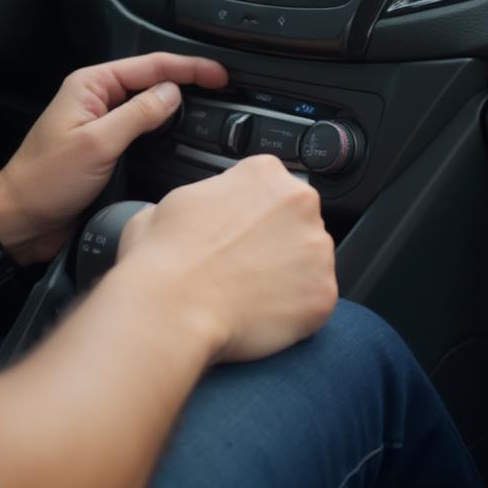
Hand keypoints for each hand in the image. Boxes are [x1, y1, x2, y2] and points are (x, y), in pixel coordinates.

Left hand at [0, 52, 227, 262]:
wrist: (19, 221)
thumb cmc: (44, 181)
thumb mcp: (97, 144)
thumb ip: (138, 115)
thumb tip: (173, 92)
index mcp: (91, 86)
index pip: (150, 66)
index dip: (188, 68)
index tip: (219, 74)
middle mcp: (97, 100)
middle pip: (152, 80)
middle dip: (188, 80)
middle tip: (223, 86)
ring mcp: (102, 123)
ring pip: (149, 105)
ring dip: (178, 104)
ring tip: (212, 104)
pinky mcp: (106, 147)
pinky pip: (142, 130)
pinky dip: (165, 128)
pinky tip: (183, 134)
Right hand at [117, 154, 337, 363]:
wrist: (171, 307)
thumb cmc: (164, 256)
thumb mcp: (171, 202)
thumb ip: (203, 197)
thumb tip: (198, 212)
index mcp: (264, 173)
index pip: (270, 188)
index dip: (252, 214)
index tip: (238, 233)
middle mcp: (300, 202)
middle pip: (296, 221)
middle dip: (276, 242)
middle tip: (242, 265)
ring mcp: (317, 249)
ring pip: (309, 261)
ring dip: (288, 275)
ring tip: (247, 293)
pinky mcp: (323, 293)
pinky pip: (313, 301)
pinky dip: (293, 311)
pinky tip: (259, 314)